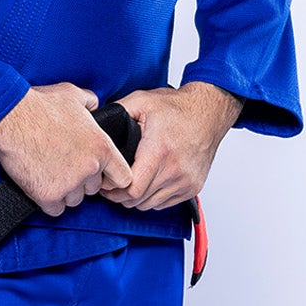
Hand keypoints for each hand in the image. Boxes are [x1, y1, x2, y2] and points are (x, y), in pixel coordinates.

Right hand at [0, 82, 133, 216]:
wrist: (11, 118)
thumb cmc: (39, 104)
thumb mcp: (73, 94)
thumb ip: (91, 103)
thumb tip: (94, 106)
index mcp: (102, 147)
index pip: (123, 177)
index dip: (112, 178)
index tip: (102, 177)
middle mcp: (89, 169)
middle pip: (93, 189)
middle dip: (82, 181)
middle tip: (64, 167)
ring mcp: (69, 185)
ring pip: (74, 200)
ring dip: (64, 192)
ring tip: (49, 173)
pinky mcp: (48, 195)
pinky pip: (55, 209)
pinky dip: (48, 201)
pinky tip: (41, 186)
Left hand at [110, 82, 242, 210]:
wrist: (209, 112)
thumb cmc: (179, 108)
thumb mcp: (142, 101)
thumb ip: (117, 111)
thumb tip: (96, 121)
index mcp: (159, 151)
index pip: (132, 189)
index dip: (113, 189)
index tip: (105, 182)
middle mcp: (174, 170)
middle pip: (137, 200)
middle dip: (119, 195)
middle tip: (111, 185)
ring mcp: (185, 181)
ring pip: (150, 205)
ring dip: (135, 198)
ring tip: (128, 183)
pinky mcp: (192, 187)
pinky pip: (164, 204)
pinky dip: (152, 198)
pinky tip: (147, 184)